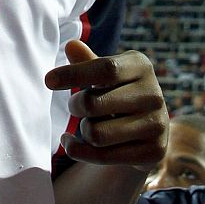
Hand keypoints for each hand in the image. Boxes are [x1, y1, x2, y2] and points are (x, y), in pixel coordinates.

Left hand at [47, 39, 167, 170]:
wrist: (149, 127)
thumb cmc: (119, 90)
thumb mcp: (107, 73)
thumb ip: (88, 61)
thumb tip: (71, 46)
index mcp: (141, 66)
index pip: (105, 68)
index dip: (74, 74)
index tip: (48, 81)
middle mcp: (154, 94)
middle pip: (94, 104)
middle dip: (75, 106)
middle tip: (74, 105)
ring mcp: (156, 124)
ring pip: (97, 134)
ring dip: (82, 130)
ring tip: (86, 124)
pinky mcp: (154, 152)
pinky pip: (104, 157)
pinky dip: (79, 151)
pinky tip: (71, 144)